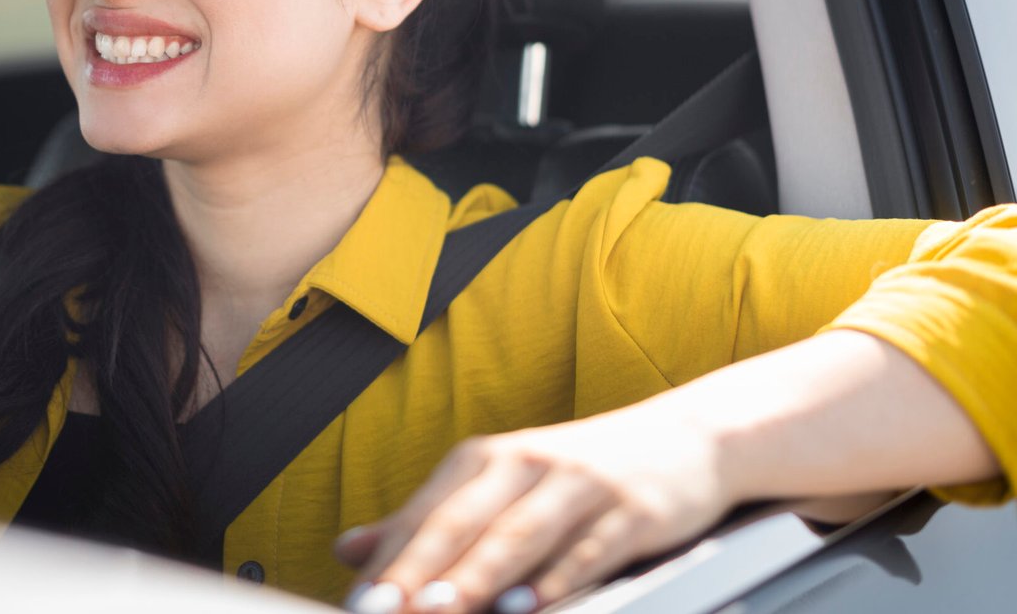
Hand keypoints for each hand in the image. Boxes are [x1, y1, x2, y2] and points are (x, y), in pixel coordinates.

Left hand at [336, 403, 731, 613]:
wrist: (687, 438)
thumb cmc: (578, 475)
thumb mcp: (500, 486)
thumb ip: (428, 521)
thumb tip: (348, 550)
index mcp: (485, 459)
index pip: (425, 513)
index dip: (389, 560)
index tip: (357, 602)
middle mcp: (526, 463)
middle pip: (463, 522)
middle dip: (420, 570)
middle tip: (385, 610)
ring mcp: (580, 484)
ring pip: (519, 534)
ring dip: (477, 576)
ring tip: (441, 609)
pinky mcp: (631, 509)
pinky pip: (589, 550)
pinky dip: (557, 580)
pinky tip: (532, 606)